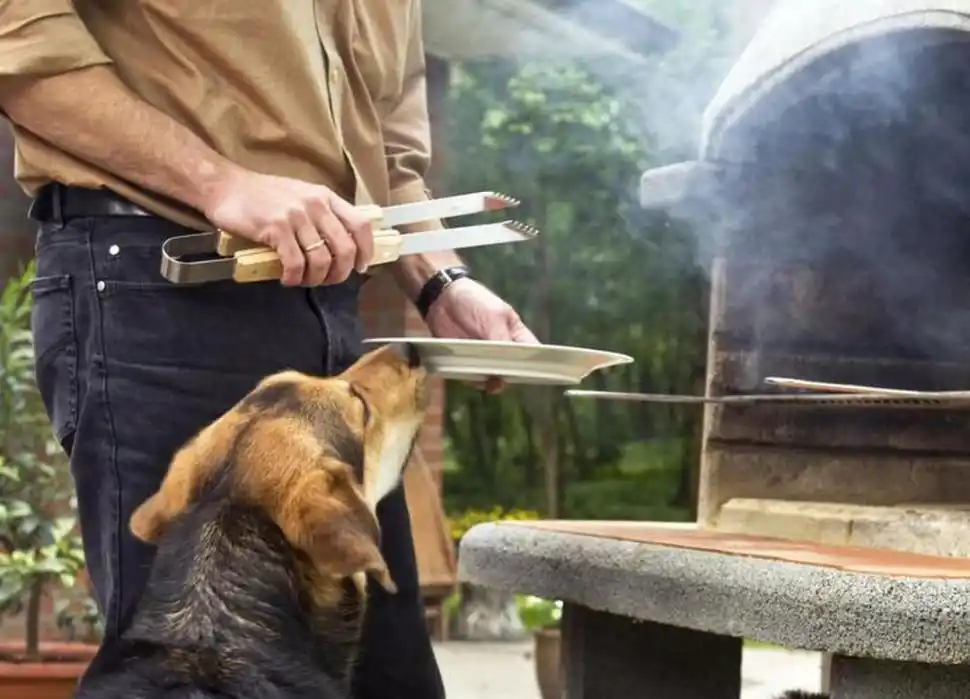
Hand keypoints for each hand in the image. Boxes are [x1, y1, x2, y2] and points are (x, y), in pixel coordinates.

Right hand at [202, 167, 373, 286]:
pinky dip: (293, 277)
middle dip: (340, 273)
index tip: (360, 267)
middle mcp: (315, 204)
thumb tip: (339, 246)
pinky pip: (295, 263)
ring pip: (321, 260)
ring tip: (303, 280)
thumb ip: (321, 216)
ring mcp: (296, 215)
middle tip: (327, 280)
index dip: (365, 251)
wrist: (225, 186)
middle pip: (345, 248)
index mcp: (326, 197)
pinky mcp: (276, 228)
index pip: (361, 225)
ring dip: (315, 278)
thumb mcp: (300, 196)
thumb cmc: (262, 195)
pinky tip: (287, 279)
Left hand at [424, 277, 538, 392]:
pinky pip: (473, 377)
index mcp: (515, 335)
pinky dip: (472, 379)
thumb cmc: (475, 301)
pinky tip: (469, 375)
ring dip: (489, 381)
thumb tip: (511, 363)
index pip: (532, 353)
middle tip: (500, 378)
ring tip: (484, 379)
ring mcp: (484, 357)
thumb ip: (503, 339)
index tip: (532, 374)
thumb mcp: (493, 316)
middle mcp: (502, 349)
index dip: (534, 365)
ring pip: (493, 377)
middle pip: (513, 371)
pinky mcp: (467, 361)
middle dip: (508, 376)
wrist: (441, 299)